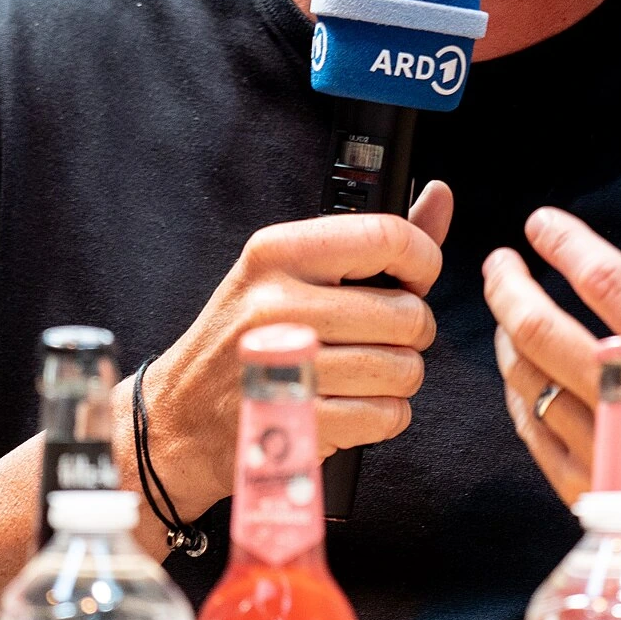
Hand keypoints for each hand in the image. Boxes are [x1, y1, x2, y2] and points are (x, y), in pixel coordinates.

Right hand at [134, 181, 451, 524]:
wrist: (180, 416)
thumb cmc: (246, 335)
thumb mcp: (293, 271)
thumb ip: (373, 239)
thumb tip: (440, 196)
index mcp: (277, 252)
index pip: (387, 236)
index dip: (422, 261)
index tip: (414, 278)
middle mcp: (276, 304)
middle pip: (407, 314)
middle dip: (412, 332)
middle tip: (382, 336)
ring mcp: (284, 367)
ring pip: (404, 370)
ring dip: (399, 378)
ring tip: (363, 372)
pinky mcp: (295, 423)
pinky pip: (387, 416)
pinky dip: (383, 415)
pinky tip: (351, 405)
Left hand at [484, 204, 620, 619]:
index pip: (605, 282)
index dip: (565, 244)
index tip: (540, 223)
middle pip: (541, 329)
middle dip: (508, 287)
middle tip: (498, 262)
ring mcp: (607, 450)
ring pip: (529, 379)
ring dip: (507, 337)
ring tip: (506, 312)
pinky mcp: (590, 491)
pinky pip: (532, 431)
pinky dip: (518, 394)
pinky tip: (520, 375)